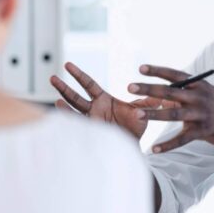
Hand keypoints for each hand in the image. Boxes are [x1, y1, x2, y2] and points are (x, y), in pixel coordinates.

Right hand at [50, 62, 177, 138]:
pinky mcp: (90, 132)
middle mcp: (93, 109)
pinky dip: (69, 120)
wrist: (132, 147)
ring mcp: (90, 121)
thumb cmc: (134, 129)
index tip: (67, 64)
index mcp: (103, 100)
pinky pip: (77, 125)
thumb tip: (161, 93)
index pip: (88, 84)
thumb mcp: (141, 112)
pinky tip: (61, 111)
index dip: (78, 75)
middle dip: (64, 87)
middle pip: (76, 95)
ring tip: (55, 98)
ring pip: (73, 110)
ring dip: (64, 102)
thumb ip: (147, 102)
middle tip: (53, 77)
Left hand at [129, 64, 213, 159]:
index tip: (140, 68)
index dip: (157, 70)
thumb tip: (159, 90)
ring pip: (173, 114)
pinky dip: (167, 145)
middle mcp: (199, 96)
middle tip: (129, 87)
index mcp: (198, 84)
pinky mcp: (203, 131)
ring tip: (136, 113)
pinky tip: (154, 149)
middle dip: (149, 89)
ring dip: (154, 113)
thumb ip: (184, 91)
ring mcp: (201, 114)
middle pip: (170, 91)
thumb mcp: (204, 93)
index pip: (175, 74)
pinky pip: (182, 139)